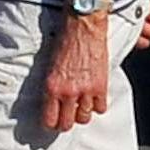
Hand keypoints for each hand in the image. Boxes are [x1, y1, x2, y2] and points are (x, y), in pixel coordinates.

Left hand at [40, 8, 111, 133]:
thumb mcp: (50, 65)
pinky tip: (95, 98)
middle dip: (66, 123)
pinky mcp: (100, 86)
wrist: (82, 25)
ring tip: (81, 107)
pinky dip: (98, 105)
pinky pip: (101, 108)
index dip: (51, 124)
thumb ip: (52, 85)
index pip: (49, 119)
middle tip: (67, 119)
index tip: (53, 122)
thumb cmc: (65, 39)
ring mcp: (85, 90)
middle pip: (67, 124)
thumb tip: (52, 100)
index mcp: (51, 87)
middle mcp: (67, 92)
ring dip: (83, 114)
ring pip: (84, 118)